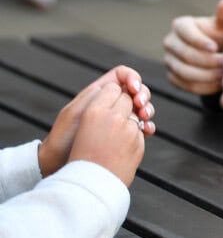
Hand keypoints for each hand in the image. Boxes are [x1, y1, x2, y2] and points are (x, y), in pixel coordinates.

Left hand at [39, 65, 154, 177]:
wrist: (60, 161)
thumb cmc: (64, 136)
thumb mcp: (76, 111)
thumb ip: (96, 95)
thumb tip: (117, 85)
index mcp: (99, 93)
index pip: (123, 75)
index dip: (133, 78)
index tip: (134, 89)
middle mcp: (111, 103)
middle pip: (136, 90)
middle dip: (144, 95)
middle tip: (141, 107)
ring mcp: (118, 118)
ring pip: (141, 107)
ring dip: (148, 109)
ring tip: (144, 119)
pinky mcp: (123, 133)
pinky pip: (140, 125)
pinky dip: (147, 126)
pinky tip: (146, 131)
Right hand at [163, 0, 222, 94]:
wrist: (216, 53)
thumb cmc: (219, 35)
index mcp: (180, 25)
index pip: (186, 34)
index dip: (200, 41)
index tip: (216, 47)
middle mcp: (170, 42)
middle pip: (184, 54)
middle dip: (207, 60)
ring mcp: (169, 60)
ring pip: (184, 71)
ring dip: (206, 75)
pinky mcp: (172, 76)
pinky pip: (184, 85)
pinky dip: (202, 87)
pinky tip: (218, 85)